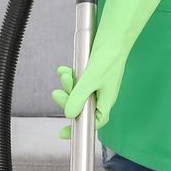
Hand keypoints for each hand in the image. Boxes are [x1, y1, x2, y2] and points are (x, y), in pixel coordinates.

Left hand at [52, 0, 170, 137]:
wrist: (113, 36)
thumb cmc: (108, 59)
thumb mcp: (90, 80)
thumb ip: (79, 98)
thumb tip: (69, 114)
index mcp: (105, 101)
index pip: (93, 122)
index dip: (78, 129)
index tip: (64, 134)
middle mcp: (101, 94)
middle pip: (80, 106)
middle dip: (67, 100)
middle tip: (57, 93)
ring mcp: (96, 84)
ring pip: (76, 91)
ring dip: (68, 84)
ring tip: (64, 74)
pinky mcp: (91, 73)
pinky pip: (76, 79)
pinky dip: (69, 75)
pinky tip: (63, 69)